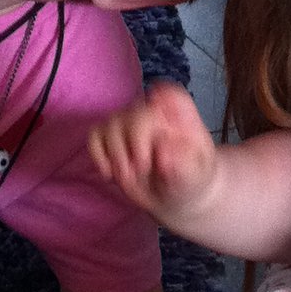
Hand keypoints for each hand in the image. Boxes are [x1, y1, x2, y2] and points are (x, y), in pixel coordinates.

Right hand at [89, 82, 216, 222]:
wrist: (174, 195)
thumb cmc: (190, 179)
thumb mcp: (195, 176)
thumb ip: (184, 165)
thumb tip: (164, 154)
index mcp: (181, 117)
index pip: (172, 96)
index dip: (163, 98)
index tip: (160, 123)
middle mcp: (153, 114)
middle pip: (137, 113)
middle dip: (135, 143)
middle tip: (142, 170)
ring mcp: (129, 124)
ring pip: (112, 123)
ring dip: (116, 155)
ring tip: (128, 178)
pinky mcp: (110, 138)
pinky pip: (95, 136)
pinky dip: (98, 156)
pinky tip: (110, 174)